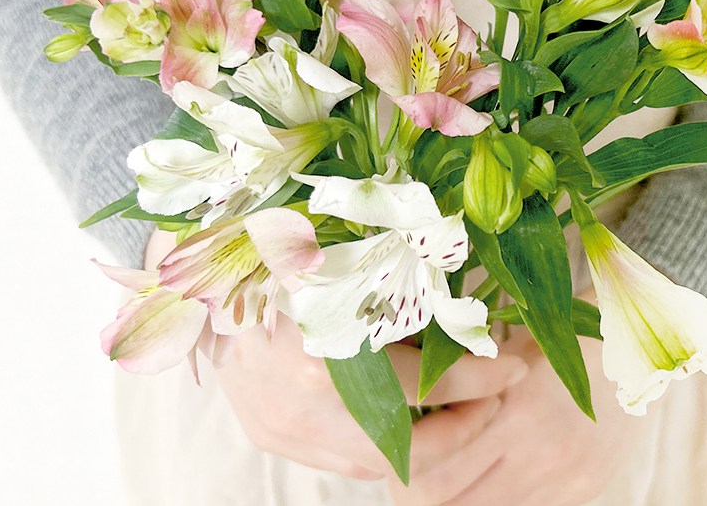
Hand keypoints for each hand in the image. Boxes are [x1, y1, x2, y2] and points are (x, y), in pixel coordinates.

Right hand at [142, 231, 530, 482]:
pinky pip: (340, 458)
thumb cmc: (272, 244)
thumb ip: (404, 282)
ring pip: (376, 462)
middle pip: (408, 446)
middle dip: (464, 426)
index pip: (428, 383)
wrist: (190, 265)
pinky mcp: (269, 433)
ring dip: (426, 441)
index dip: (481, 378)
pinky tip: (405, 413)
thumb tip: (470, 299)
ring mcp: (280, 425)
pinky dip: (383, 443)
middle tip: (497, 398)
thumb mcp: (345, 252)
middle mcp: (303, 400)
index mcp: (328, 346)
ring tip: (459, 407)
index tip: (516, 366)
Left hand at [387, 326, 658, 505]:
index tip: (394, 458)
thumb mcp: (514, 348)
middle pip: (451, 504)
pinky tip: (487, 479)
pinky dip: (496, 502)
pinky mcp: (583, 490)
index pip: (436, 474)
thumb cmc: (564, 336)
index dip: (404, 474)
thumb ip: (469, 380)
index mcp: (514, 410)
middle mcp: (538, 454)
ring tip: (445, 480)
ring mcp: (563, 479)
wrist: (642, 348)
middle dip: (421, 495)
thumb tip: (411, 402)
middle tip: (411, 476)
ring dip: (458, 502)